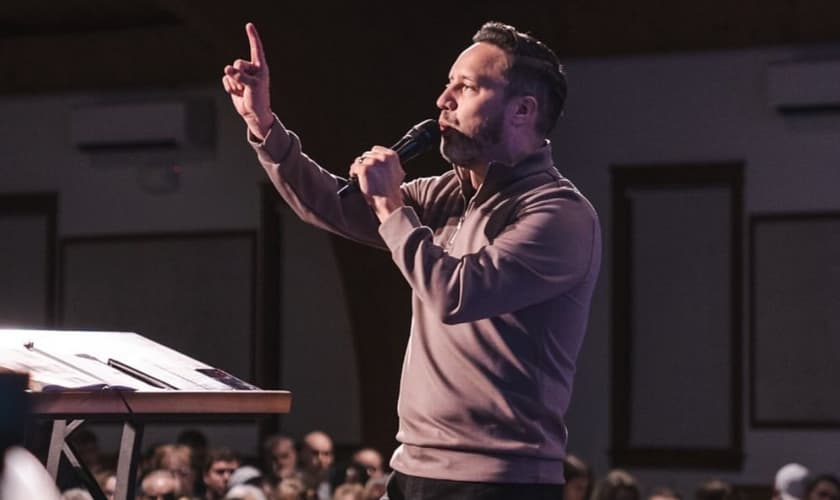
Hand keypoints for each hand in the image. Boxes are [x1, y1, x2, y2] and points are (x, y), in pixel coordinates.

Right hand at [222, 23, 272, 139]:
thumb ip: (241, 77)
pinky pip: (225, 79)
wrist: (254, 114)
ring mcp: (241, 75)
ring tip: (244, 91)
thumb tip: (227, 69)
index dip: (252, 37)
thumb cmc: (258, 99)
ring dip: (235, 84)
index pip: (256, 48)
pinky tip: (237, 93)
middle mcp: (250, 69)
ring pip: (229, 72)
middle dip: (239, 75)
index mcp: (260, 67)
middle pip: (237, 62)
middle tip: (247, 86)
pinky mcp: (233, 82)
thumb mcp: (253, 86)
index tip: (249, 25)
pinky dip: (229, 87)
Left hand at [350, 146, 404, 220]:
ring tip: (360, 177)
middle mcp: (382, 157)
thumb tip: (382, 159)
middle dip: (365, 163)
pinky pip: (354, 167)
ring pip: (359, 161)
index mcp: (391, 156)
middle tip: (366, 173)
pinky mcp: (364, 169)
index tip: (371, 165)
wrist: (388, 201)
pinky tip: (355, 178)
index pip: (375, 149)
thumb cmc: (392, 190)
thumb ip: (390, 163)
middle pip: (366, 155)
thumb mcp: (398, 173)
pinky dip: (353, 173)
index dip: (372, 158)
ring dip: (358, 168)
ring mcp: (372, 162)